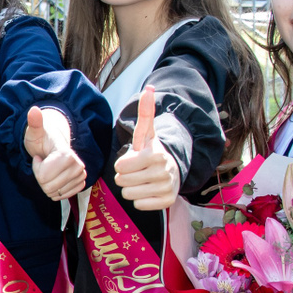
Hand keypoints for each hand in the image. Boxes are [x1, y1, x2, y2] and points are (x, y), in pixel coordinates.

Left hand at [23, 105, 86, 200]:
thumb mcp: (35, 131)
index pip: (43, 176)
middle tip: (44, 163)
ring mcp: (80, 175)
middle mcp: (78, 166)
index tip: (39, 157)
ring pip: (54, 193)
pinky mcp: (80, 184)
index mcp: (67, 154)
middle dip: (40, 177)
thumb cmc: (42, 139)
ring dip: (46, 183)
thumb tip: (34, 110)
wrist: (53, 145)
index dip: (37, 168)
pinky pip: (61, 196)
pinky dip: (54, 189)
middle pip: (48, 187)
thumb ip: (34, 122)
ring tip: (49, 169)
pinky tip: (55, 177)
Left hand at [113, 84, 180, 210]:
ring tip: (142, 180)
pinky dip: (140, 200)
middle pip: (121, 181)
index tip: (133, 160)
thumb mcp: (146, 133)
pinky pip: (138, 205)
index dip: (122, 164)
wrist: (172, 171)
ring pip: (128, 194)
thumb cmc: (152, 152)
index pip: (120, 166)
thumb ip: (145, 112)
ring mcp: (166, 188)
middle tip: (137, 171)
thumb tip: (148, 87)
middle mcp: (163, 172)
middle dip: (126, 176)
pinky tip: (149, 190)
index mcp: (155, 155)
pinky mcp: (167, 203)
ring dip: (131, 188)